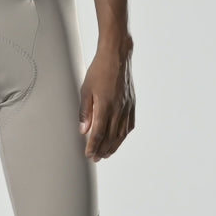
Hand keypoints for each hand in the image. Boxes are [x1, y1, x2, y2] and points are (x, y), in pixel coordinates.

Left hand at [79, 45, 135, 161]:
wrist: (117, 57)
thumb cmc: (99, 70)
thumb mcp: (85, 90)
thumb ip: (85, 111)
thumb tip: (83, 129)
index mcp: (105, 106)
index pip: (99, 133)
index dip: (93, 146)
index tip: (89, 155)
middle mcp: (118, 109)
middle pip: (111, 137)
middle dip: (103, 150)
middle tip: (96, 158)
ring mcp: (127, 107)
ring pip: (121, 133)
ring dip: (114, 146)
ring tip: (107, 153)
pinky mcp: (132, 104)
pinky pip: (129, 125)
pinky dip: (124, 135)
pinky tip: (119, 139)